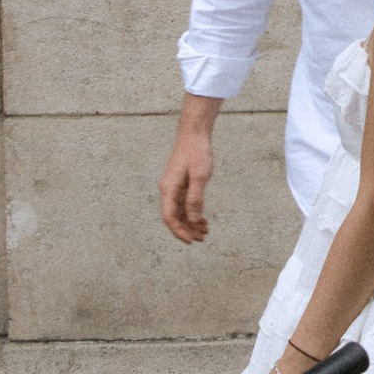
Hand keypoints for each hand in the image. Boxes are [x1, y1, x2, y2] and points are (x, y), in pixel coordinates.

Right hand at [160, 97, 219, 244]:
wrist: (194, 133)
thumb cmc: (197, 152)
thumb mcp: (200, 176)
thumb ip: (195, 198)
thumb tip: (192, 219)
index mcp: (168, 189)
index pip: (170, 217)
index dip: (179, 231)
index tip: (191, 241)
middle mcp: (167, 189)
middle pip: (174, 217)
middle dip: (187, 229)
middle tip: (203, 238)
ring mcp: (173, 186)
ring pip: (179, 211)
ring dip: (190, 222)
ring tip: (205, 230)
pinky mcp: (179, 183)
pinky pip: (183, 203)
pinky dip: (192, 212)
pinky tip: (202, 218)